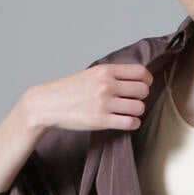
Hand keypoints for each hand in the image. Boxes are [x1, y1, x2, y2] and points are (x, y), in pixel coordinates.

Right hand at [21, 63, 154, 135]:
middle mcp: (106, 85)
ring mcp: (104, 103)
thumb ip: (110, 75)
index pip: (140, 72)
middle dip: (142, 96)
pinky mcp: (102, 121)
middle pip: (143, 90)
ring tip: (129, 112)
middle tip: (134, 100)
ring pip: (139, 107)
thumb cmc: (68, 90)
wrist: (47, 104)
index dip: (146, 80)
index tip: (144, 85)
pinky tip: (128, 122)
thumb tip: (133, 78)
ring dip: (138, 111)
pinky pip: (130, 122)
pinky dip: (133, 123)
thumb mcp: (90, 73)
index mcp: (105, 71)